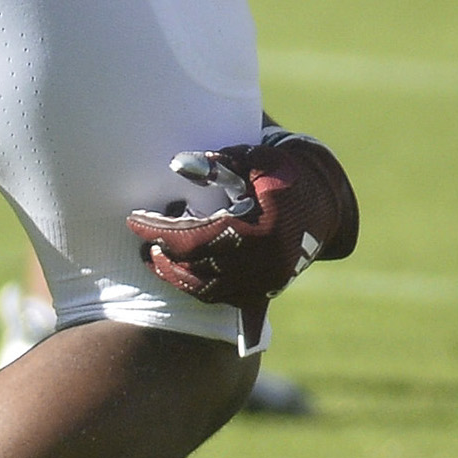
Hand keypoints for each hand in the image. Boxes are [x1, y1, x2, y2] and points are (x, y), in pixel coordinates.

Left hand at [126, 129, 357, 353]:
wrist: (322, 200)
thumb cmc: (281, 173)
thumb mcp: (253, 160)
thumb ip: (217, 163)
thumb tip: (178, 164)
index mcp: (260, 232)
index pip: (194, 238)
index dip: (159, 230)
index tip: (135, 219)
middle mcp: (265, 264)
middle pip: (197, 268)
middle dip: (164, 254)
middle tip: (144, 239)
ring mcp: (267, 282)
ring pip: (208, 290)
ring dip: (176, 275)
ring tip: (155, 256)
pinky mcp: (266, 290)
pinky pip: (223, 297)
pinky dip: (197, 286)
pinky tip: (179, 271)